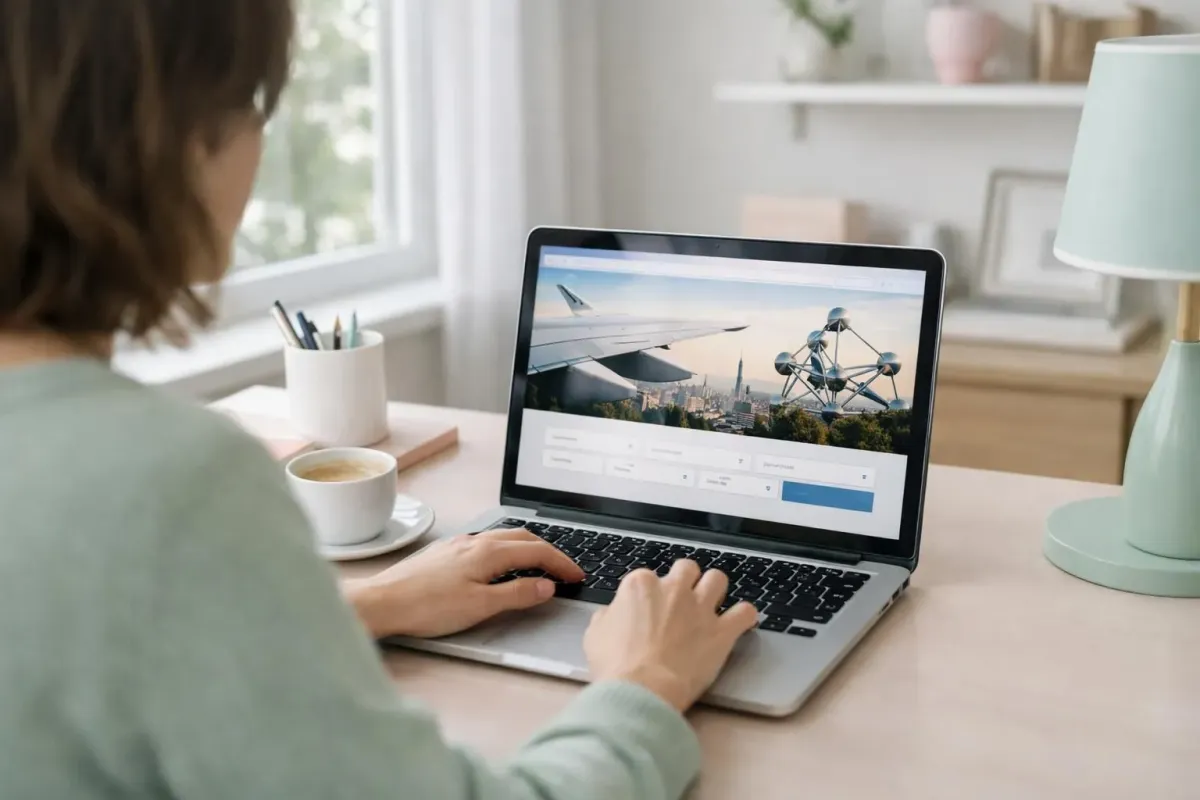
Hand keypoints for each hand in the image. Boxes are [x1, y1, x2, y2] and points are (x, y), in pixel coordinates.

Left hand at [344, 529, 584, 638]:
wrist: (381, 602)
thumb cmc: (426, 606)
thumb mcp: (480, 606)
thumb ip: (517, 594)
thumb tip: (547, 586)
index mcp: (488, 552)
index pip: (537, 551)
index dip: (561, 563)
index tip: (577, 576)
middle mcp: (474, 541)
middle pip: (523, 538)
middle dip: (549, 551)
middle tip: (564, 570)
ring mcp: (458, 544)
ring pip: (503, 538)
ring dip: (526, 548)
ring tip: (539, 565)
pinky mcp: (444, 552)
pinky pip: (485, 544)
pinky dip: (505, 551)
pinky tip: (499, 565)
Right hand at [583, 560, 757, 712]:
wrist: (641, 690)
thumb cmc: (616, 665)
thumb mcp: (595, 635)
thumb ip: (608, 617)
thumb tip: (612, 614)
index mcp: (640, 585)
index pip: (647, 577)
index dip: (649, 595)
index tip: (649, 611)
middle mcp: (673, 589)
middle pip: (686, 569)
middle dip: (685, 581)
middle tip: (681, 601)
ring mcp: (700, 608)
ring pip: (717, 579)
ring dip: (715, 589)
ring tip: (711, 604)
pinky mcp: (722, 631)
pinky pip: (745, 612)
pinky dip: (744, 616)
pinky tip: (739, 622)